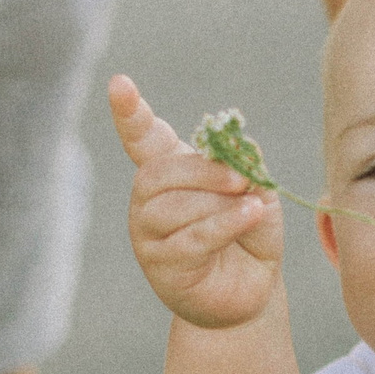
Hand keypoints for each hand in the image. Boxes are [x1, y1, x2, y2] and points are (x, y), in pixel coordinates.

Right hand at [109, 75, 283, 329]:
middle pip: (160, 173)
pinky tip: (250, 216)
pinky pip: (192, 238)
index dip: (129, 112)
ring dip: (218, 203)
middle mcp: (148, 201)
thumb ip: (244, 165)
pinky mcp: (161, 266)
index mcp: (169, 172)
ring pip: (173, 207)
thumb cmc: (248, 233)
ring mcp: (148, 235)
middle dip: (204, 171)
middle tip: (242, 180)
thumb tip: (235, 149)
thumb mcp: (256, 190)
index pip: (142, 138)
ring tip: (252, 207)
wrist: (251, 289)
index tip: (118, 84)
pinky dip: (224, 224)